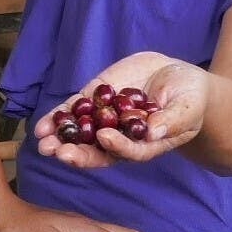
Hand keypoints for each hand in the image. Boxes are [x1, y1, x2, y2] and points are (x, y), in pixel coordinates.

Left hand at [32, 52, 207, 168]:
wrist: (177, 79)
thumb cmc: (189, 99)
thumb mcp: (188, 108)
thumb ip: (172, 121)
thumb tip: (154, 131)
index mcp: (145, 145)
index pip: (129, 151)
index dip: (116, 146)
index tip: (105, 137)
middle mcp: (121, 137)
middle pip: (97, 151)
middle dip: (76, 153)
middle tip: (57, 152)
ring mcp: (106, 120)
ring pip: (80, 135)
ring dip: (59, 139)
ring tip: (42, 142)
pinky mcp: (95, 100)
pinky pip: (74, 112)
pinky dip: (58, 118)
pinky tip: (41, 125)